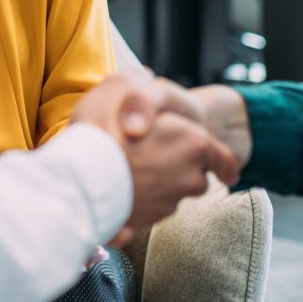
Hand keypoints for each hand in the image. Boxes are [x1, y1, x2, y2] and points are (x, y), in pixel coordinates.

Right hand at [73, 75, 239, 245]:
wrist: (77, 181)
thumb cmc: (102, 131)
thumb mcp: (121, 85)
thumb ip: (138, 82)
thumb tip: (143, 79)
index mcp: (194, 143)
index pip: (225, 160)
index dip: (224, 163)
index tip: (224, 170)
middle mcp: (188, 177)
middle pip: (198, 178)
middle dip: (184, 170)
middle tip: (158, 154)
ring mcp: (167, 203)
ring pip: (173, 195)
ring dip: (161, 185)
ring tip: (135, 169)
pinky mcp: (146, 222)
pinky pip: (150, 210)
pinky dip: (141, 201)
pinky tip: (120, 187)